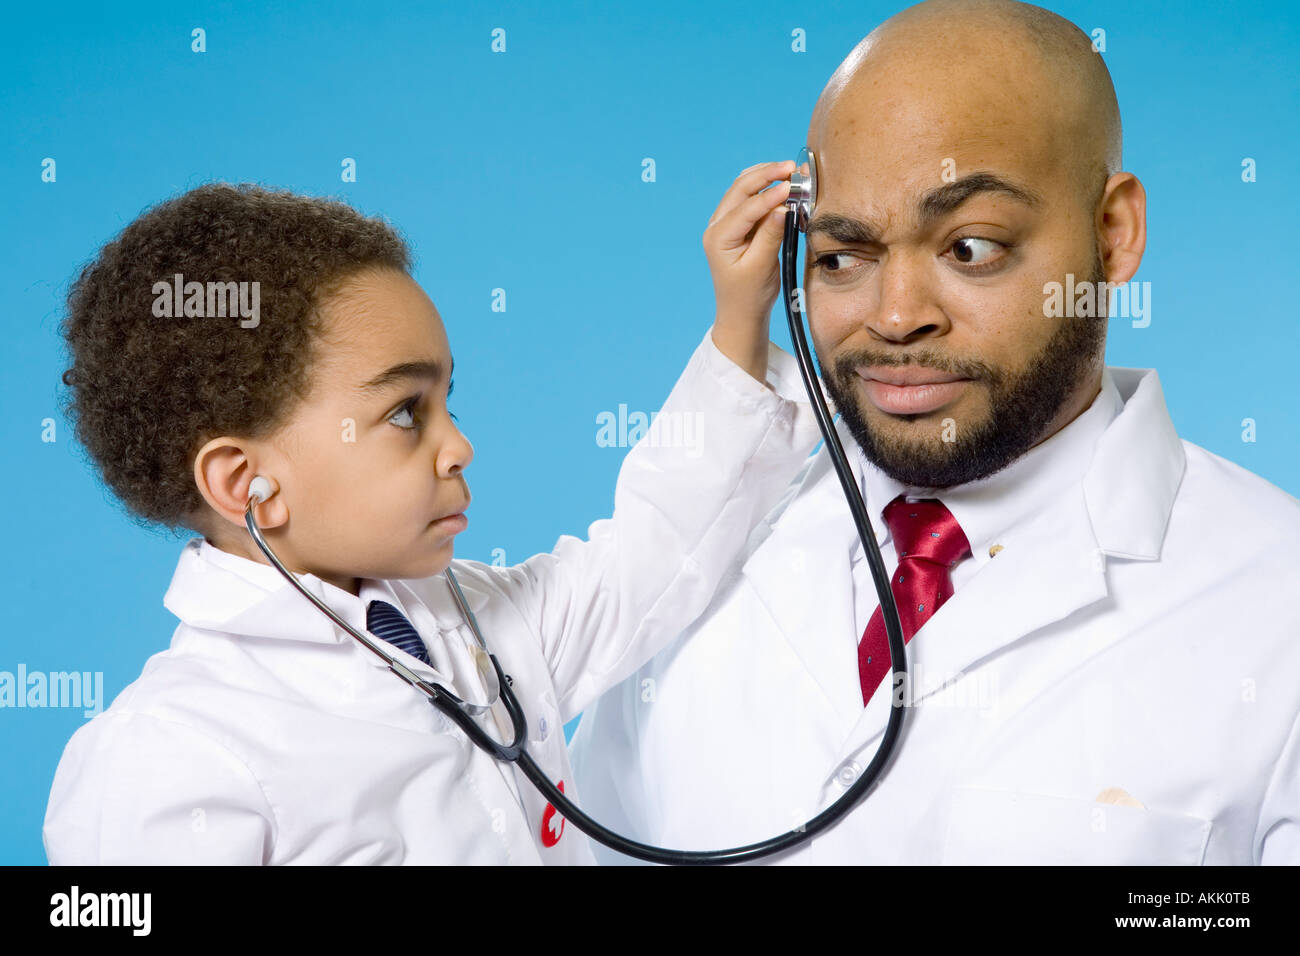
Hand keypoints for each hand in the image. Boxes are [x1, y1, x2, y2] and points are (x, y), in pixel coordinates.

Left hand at [703, 160, 795, 382]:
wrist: (742, 312)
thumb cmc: (749, 295)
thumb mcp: (762, 267)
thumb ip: (771, 235)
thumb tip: (783, 206)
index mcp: (719, 238)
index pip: (747, 208)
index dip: (770, 195)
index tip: (793, 186)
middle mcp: (717, 226)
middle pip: (740, 189)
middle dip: (766, 175)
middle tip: (792, 168)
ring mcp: (724, 223)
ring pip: (743, 189)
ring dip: (765, 177)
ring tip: (789, 171)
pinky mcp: (736, 224)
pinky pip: (748, 198)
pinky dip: (764, 188)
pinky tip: (781, 183)